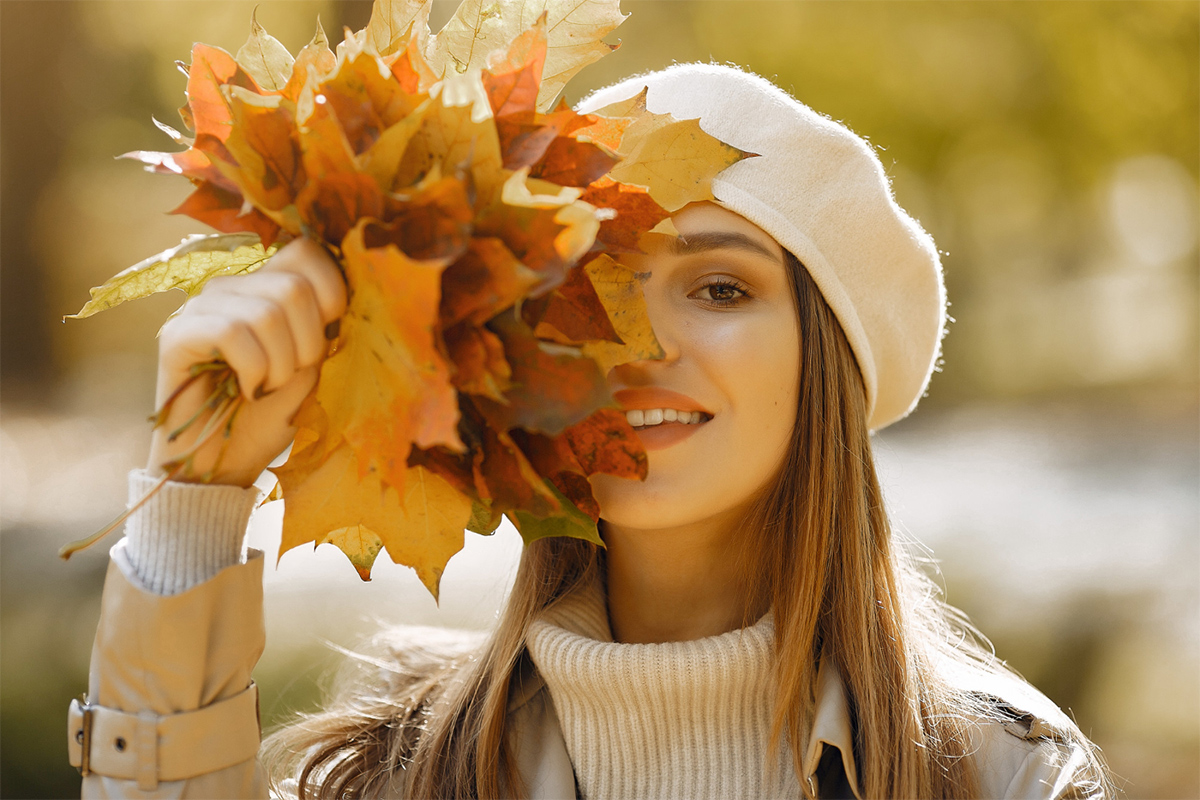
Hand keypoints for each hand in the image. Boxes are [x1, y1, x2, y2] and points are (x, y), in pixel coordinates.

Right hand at [145, 238, 346, 487]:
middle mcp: (231, 288)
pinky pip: (231, 332)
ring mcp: (200, 307)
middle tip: (290, 375)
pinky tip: (245, 389)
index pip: (307, 251)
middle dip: (307, 343)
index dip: (331, 292)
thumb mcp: (312, 365)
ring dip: (279, 364)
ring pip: (265, 312)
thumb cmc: (269, 416)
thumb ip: (324, 324)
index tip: (327, 335)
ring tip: (265, 387)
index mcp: (266, 287)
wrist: (223, 465)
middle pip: (292, 286)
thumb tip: (353, 292)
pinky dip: (252, 370)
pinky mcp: (176, 335)